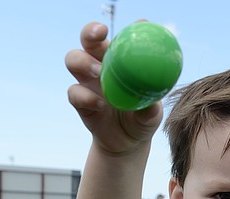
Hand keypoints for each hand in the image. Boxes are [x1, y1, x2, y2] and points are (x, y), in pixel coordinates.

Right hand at [65, 22, 162, 154]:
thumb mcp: (152, 114)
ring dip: (84, 61)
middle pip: (88, 39)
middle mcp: (100, 65)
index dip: (126, 28)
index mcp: (120, 61)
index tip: (137, 24)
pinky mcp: (79, 100)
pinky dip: (85, 96)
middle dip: (91, 32)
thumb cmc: (143, 120)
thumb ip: (153, 104)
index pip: (119, 38)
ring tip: (99, 73)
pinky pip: (74, 92)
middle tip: (101, 35)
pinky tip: (100, 104)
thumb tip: (155, 96)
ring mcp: (87, 81)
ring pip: (74, 59)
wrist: (127, 144)